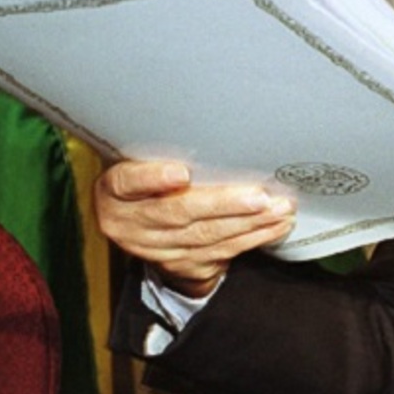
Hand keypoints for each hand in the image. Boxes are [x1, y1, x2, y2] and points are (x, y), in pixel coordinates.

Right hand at [95, 160, 295, 297]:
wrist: (140, 227)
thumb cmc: (150, 181)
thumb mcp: (141, 161)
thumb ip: (163, 150)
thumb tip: (220, 127)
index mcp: (114, 192)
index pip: (127, 182)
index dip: (152, 178)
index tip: (181, 173)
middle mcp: (130, 224)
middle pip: (178, 213)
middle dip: (224, 205)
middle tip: (259, 196)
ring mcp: (156, 249)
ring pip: (205, 236)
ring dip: (249, 223)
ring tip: (279, 209)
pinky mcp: (182, 265)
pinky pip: (221, 253)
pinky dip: (253, 238)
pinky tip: (275, 226)